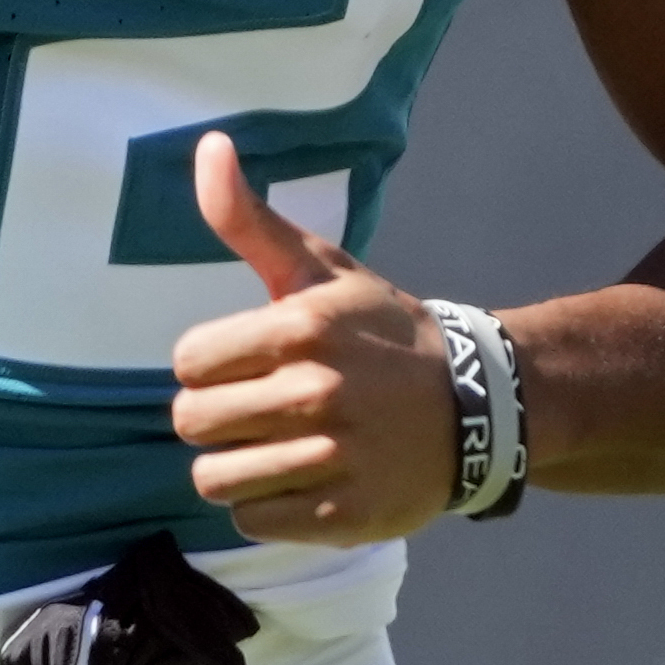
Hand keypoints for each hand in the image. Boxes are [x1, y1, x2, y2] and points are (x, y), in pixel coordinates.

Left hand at [166, 132, 461, 543]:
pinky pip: (252, 520)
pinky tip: (302, 480)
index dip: (209, 366)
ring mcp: (331, 458)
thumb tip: (208, 145)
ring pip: (214, 478)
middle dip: (217, 417)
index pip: (187, 362)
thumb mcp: (321, 271)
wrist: (477, 405)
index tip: (246, 365)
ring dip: (237, 466)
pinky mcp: (342, 515)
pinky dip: (266, 506)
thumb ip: (250, 218)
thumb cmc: (380, 333)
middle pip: (193, 422)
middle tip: (260, 409)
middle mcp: (314, 392)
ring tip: (277, 447)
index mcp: (299, 328)